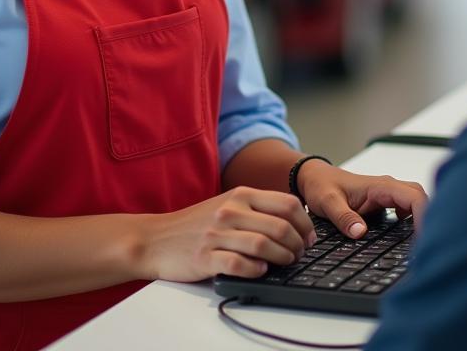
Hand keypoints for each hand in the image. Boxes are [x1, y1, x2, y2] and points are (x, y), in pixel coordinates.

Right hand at [139, 187, 315, 282]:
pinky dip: (255, 269)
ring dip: (282, 258)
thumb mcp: (228, 205)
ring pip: (264, 245)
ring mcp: (217, 233)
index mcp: (241, 195)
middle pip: (280, 226)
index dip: (306, 223)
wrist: (156, 238)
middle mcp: (231, 210)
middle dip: (298, 244)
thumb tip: (296, 223)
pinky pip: (239, 264)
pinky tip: (260, 270)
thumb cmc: (197, 224)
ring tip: (286, 263)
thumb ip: (257, 209)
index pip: (287, 203)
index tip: (310, 237)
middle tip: (300, 254)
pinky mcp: (205, 257)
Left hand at [297, 161, 428, 239]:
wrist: (314, 177)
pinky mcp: (385, 203)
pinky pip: (407, 208)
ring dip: (422, 220)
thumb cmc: (321, 185)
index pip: (413, 197)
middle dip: (429, 220)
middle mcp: (387, 188)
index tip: (423, 239)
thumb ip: (343, 217)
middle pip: (420, 198)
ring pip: (416, 202)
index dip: (424, 216)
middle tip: (425, 247)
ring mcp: (387, 195)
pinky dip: (413, 221)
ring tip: (419, 246)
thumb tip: (361, 233)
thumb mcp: (327, 202)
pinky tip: (408, 239)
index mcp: (379, 186)